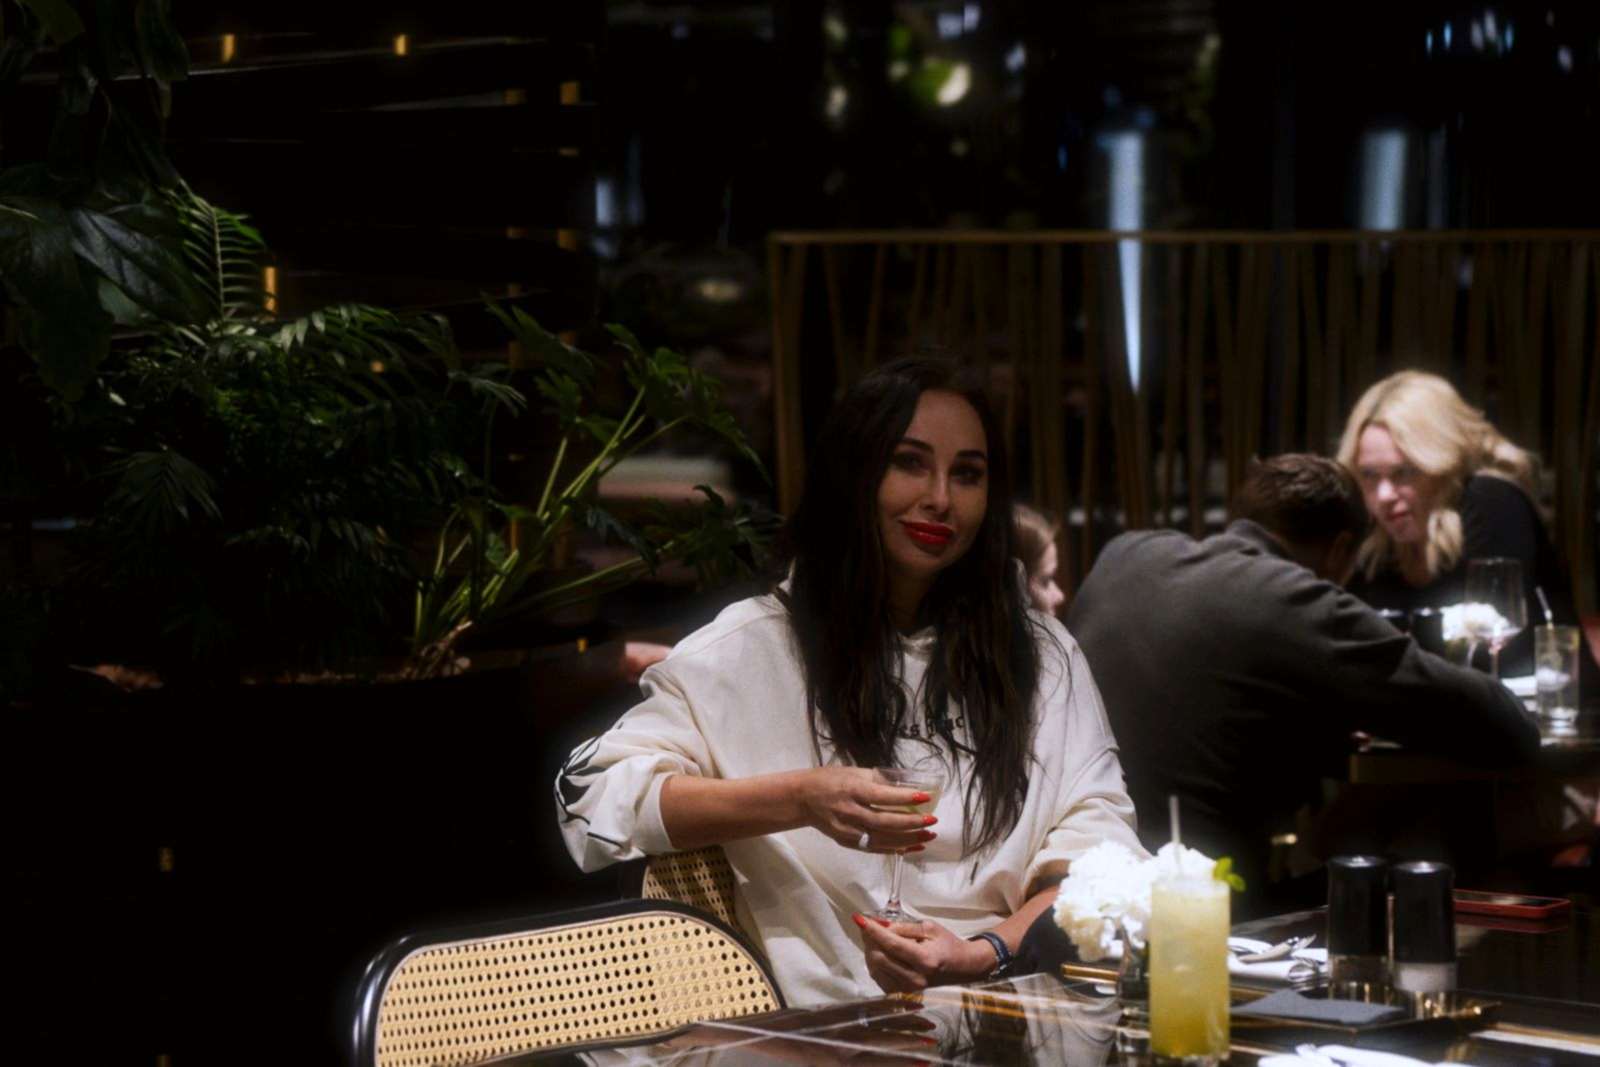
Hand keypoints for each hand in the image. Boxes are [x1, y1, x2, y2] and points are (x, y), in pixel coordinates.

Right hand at [795, 766, 936, 852]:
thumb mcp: (853, 772)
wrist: (802, 799)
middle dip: (912, 823)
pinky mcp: (847, 842)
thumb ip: (877, 780)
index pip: (882, 796)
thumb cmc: (830, 780)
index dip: (904, 797)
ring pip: (882, 839)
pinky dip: (895, 849)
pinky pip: (874, 848)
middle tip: (932, 820)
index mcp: (852, 790)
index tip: (926, 797)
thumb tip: (906, 787)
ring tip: (928, 836)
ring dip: (908, 839)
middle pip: (885, 821)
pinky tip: (912, 847)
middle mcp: (850, 811)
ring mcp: (848, 830)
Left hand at [854, 915, 997, 992]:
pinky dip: (875, 963)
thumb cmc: (947, 944)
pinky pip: (879, 978)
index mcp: (925, 960)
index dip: (872, 930)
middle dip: (869, 939)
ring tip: (876, 938)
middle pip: (879, 958)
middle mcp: (915, 979)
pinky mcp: (903, 995)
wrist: (962, 968)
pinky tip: (881, 953)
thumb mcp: (929, 928)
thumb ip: (903, 927)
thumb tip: (879, 924)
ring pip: (875, 969)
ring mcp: (908, 990)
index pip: (891, 944)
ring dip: (870, 951)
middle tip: (869, 926)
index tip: (859, 918)